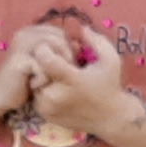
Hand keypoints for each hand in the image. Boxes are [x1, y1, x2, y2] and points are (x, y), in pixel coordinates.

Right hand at [0, 22, 70, 106]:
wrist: (1, 94)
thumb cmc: (26, 79)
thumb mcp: (46, 63)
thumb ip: (60, 52)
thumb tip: (79, 45)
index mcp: (32, 31)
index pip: (61, 32)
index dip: (68, 49)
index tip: (65, 66)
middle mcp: (26, 33)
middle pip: (60, 39)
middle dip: (66, 57)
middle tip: (60, 75)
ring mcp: (21, 45)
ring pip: (54, 49)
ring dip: (57, 67)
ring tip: (49, 79)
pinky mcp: (19, 60)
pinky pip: (44, 66)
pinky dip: (44, 78)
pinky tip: (35, 85)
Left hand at [22, 26, 136, 136]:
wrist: (111, 118)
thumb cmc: (111, 86)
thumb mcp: (111, 60)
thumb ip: (96, 41)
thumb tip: (81, 28)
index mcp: (72, 80)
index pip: (44, 59)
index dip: (46, 50)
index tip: (54, 49)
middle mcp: (57, 95)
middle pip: (37, 70)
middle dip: (45, 64)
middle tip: (59, 65)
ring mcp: (50, 108)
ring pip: (34, 83)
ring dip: (43, 78)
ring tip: (60, 78)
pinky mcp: (46, 116)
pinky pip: (36, 97)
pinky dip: (43, 91)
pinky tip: (59, 90)